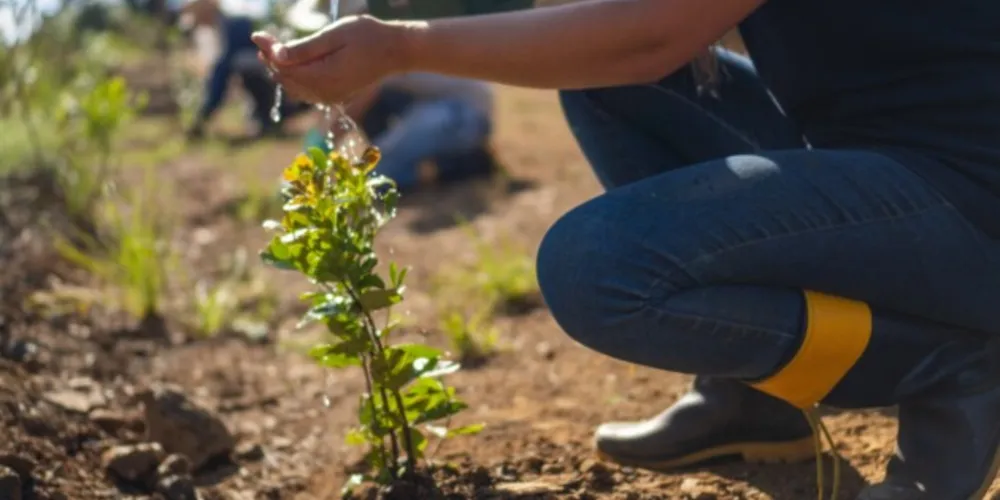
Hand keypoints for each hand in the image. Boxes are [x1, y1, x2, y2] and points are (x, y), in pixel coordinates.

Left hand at [251, 15, 411, 104]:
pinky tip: (290, 64)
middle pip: (286, 79)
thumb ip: (305, 48)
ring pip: (294, 87)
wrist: (395, 52)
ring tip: (271, 49)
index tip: (257, 34)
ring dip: (281, 69)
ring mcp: (329, 96)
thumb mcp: (334, 35)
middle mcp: (324, 93)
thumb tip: (276, 55)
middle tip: (262, 38)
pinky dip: (294, 78)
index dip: (268, 51)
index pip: (284, 68)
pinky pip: (306, 91)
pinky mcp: (334, 95)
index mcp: (323, 78)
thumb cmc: (368, 37)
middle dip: (271, 60)